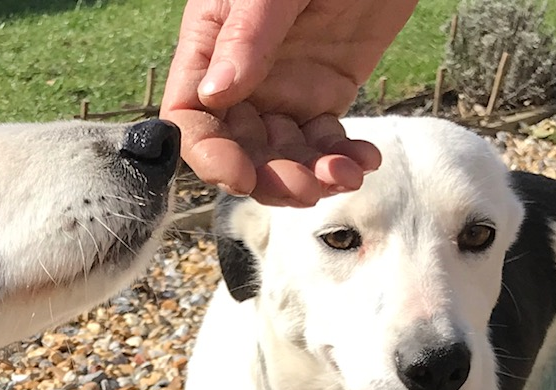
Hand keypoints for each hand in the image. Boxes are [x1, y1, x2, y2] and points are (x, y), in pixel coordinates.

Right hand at [161, 0, 418, 205]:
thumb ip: (246, 37)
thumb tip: (215, 95)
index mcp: (209, 49)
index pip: (190, 118)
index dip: (210, 156)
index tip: (242, 176)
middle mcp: (239, 78)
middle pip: (238, 149)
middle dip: (270, 177)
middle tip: (309, 186)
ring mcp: (282, 90)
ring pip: (281, 155)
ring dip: (310, 177)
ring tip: (345, 174)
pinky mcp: (324, 93)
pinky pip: (324, 141)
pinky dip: (343, 159)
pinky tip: (365, 159)